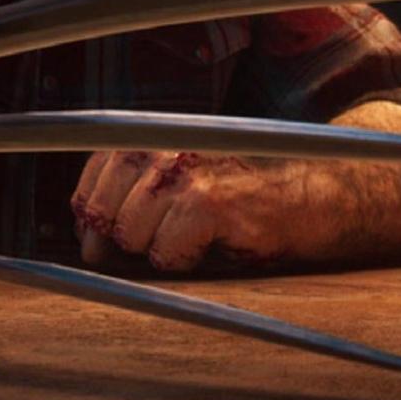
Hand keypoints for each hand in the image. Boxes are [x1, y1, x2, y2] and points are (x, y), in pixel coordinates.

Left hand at [71, 151, 331, 270]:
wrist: (313, 194)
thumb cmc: (240, 200)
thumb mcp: (177, 191)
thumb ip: (127, 206)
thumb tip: (87, 247)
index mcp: (148, 137)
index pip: (88, 187)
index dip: (97, 222)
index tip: (122, 235)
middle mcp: (161, 146)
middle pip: (101, 215)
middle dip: (126, 241)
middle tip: (170, 238)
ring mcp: (183, 172)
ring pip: (130, 235)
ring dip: (159, 251)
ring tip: (197, 237)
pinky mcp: (209, 202)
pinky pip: (165, 252)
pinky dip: (184, 261)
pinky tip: (214, 246)